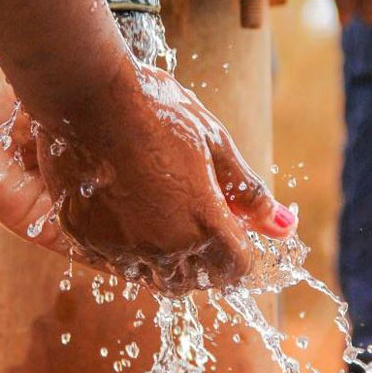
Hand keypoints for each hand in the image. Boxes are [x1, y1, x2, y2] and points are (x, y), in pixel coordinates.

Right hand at [33, 59, 296, 297]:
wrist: (85, 93)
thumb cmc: (157, 111)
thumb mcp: (214, 143)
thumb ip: (249, 193)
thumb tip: (285, 225)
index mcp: (204, 224)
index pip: (238, 268)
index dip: (241, 247)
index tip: (231, 222)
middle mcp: (163, 248)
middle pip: (198, 279)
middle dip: (207, 256)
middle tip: (197, 214)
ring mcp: (120, 248)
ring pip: (155, 275)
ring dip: (167, 256)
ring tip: (160, 206)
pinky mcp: (85, 240)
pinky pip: (115, 260)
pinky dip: (127, 245)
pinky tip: (125, 205)